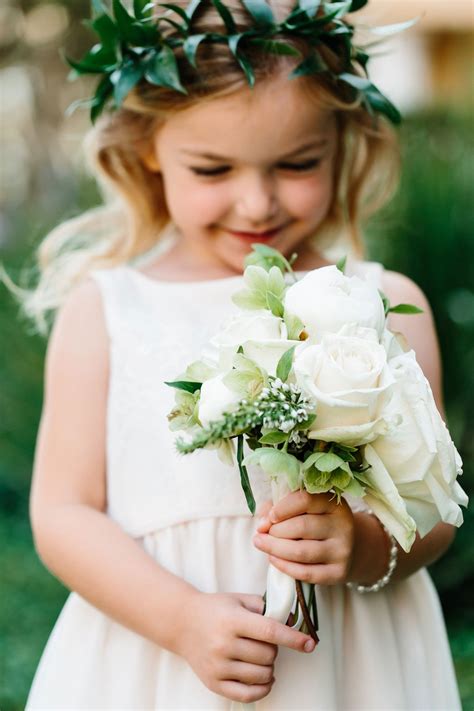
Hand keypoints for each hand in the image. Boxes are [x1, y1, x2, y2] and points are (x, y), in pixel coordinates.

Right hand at [178, 590, 315, 702]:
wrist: (182, 622)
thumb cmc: (216, 609)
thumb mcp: (239, 599)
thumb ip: (266, 607)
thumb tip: (293, 619)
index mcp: (232, 620)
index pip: (269, 631)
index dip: (293, 638)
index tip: (310, 643)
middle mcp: (223, 644)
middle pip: (268, 655)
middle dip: (274, 649)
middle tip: (265, 641)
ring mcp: (218, 666)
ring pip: (261, 675)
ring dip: (269, 667)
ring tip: (260, 656)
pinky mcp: (214, 683)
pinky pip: (247, 695)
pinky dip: (262, 688)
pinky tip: (264, 678)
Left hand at [253, 490, 354, 584]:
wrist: (347, 548)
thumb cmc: (316, 522)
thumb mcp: (301, 508)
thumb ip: (277, 508)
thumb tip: (262, 525)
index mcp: (334, 504)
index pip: (305, 500)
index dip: (282, 508)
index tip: (270, 517)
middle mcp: (342, 525)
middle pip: (301, 527)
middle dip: (275, 531)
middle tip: (262, 533)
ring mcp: (342, 550)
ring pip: (301, 551)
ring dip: (274, 548)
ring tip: (261, 544)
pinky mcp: (338, 572)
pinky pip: (305, 572)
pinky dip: (284, 566)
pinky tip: (273, 558)